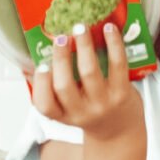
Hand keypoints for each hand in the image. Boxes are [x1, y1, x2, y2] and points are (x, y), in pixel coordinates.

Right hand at [31, 22, 143, 143]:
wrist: (120, 130)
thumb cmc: (91, 112)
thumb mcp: (69, 108)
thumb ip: (54, 88)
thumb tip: (36, 58)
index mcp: (63, 115)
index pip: (45, 105)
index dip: (41, 84)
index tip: (42, 65)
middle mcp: (82, 112)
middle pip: (64, 86)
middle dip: (61, 58)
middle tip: (61, 37)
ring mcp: (103, 103)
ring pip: (89, 72)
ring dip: (84, 46)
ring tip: (80, 28)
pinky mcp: (122, 93)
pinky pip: (117, 65)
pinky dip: (113, 44)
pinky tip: (109, 29)